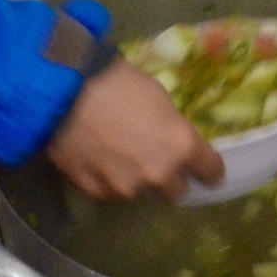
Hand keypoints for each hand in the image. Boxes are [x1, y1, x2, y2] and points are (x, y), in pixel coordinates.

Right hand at [47, 60, 221, 202]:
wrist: (65, 92)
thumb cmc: (119, 84)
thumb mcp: (159, 98)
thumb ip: (171, 128)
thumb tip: (170, 140)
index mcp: (181, 146)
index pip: (210, 171)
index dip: (209, 169)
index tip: (205, 168)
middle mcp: (158, 173)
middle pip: (176, 192)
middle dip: (170, 179)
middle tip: (157, 160)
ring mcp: (125, 187)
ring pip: (140, 192)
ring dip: (136, 180)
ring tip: (119, 154)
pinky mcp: (95, 192)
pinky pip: (110, 193)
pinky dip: (108, 181)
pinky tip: (98, 159)